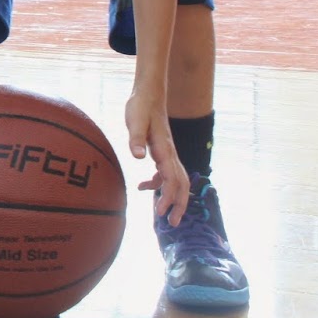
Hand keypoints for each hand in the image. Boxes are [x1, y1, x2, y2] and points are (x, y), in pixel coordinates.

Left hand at [124, 91, 188, 226]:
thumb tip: (138, 157)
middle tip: (173, 224)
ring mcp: (168, 153)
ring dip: (172, 197)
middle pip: (181, 184)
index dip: (168, 197)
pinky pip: (166, 173)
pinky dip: (158, 184)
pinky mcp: (162, 151)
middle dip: (179, 204)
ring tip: (163, 215)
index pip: (172, 179)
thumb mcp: (135, 121)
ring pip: (177, 180)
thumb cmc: (141, 106)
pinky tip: (143, 187)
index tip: (161, 212)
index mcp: (165, 149)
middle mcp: (170, 154)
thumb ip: (136, 139)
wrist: (148, 94)